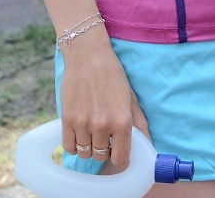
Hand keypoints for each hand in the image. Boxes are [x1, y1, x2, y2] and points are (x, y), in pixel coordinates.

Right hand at [60, 34, 148, 168]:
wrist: (88, 56)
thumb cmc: (112, 75)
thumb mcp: (131, 97)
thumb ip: (140, 124)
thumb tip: (147, 145)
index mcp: (122, 121)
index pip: (121, 159)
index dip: (120, 158)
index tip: (118, 151)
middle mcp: (103, 126)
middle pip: (101, 157)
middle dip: (105, 150)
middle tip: (105, 136)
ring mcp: (83, 124)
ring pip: (85, 153)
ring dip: (89, 147)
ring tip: (92, 132)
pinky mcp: (67, 120)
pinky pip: (69, 147)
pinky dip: (74, 144)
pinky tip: (80, 132)